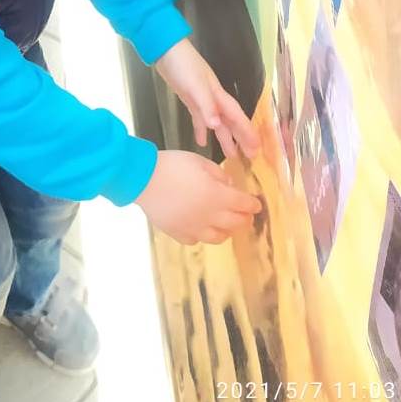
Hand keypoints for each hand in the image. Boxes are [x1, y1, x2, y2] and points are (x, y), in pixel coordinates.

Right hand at [135, 150, 261, 244]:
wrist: (143, 179)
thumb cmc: (173, 165)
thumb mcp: (200, 162)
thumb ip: (218, 175)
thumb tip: (228, 185)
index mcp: (217, 196)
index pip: (243, 204)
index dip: (252, 205)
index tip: (257, 205)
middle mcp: (209, 216)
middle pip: (235, 223)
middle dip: (244, 219)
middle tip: (247, 216)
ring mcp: (193, 228)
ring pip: (218, 237)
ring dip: (226, 231)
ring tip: (226, 225)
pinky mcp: (178, 234)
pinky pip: (196, 240)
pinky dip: (202, 235)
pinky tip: (200, 228)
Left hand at [155, 39, 259, 158]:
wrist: (165, 50)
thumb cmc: (182, 65)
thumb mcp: (194, 85)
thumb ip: (206, 105)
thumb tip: (217, 126)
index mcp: (218, 95)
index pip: (237, 117)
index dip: (247, 132)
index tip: (258, 147)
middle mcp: (213, 99)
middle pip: (230, 122)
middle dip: (241, 138)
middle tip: (251, 156)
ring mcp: (202, 99)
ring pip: (217, 123)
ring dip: (224, 137)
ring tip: (231, 155)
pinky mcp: (190, 99)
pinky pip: (199, 118)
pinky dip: (201, 130)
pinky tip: (202, 142)